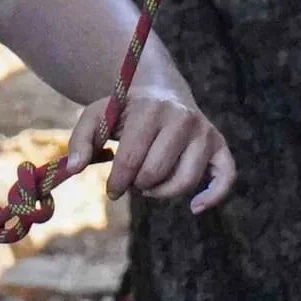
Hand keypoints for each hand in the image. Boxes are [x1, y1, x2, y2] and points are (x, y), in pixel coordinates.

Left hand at [67, 92, 234, 212]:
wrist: (161, 92)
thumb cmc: (125, 112)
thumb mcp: (97, 117)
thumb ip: (80, 140)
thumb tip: (74, 169)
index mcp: (151, 110)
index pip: (131, 160)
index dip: (117, 183)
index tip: (111, 190)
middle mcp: (183, 118)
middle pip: (155, 173)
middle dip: (137, 185)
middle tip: (131, 181)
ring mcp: (205, 132)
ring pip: (184, 181)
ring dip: (161, 193)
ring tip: (149, 184)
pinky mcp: (220, 145)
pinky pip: (226, 177)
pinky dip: (213, 197)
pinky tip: (195, 208)